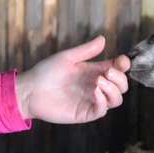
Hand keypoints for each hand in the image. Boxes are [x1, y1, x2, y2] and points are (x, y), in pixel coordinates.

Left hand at [15, 36, 129, 123]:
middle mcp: (96, 86)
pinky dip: (103, 101)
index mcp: (94, 72)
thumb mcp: (67, 58)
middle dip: (120, 78)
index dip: (123, 66)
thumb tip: (103, 39)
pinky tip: (95, 91)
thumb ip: (86, 50)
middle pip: (121, 86)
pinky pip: (102, 111)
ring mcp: (91, 100)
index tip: (122, 60)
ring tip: (99, 82)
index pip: (117, 70)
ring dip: (113, 90)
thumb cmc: (46, 72)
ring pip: (116, 100)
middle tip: (107, 72)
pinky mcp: (84, 113)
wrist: (30, 90)